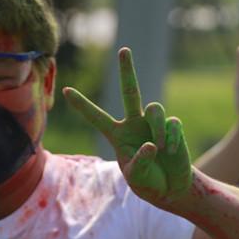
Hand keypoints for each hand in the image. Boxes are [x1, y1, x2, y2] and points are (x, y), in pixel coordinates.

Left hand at [63, 48, 191, 204]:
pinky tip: (171, 152)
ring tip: (161, 148)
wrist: (170, 187)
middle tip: (123, 50)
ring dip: (157, 129)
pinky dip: (172, 138)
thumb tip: (151, 144)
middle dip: (127, 71)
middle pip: (130, 91)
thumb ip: (140, 162)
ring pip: (154, 108)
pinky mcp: (172, 127)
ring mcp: (153, 123)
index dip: (82, 105)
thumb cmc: (147, 182)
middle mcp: (133, 124)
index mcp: (117, 135)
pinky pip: (172, 123)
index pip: (96, 117)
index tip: (66, 90)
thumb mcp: (136, 178)